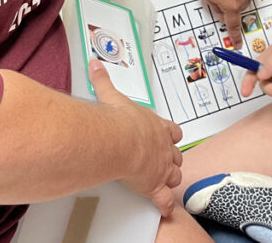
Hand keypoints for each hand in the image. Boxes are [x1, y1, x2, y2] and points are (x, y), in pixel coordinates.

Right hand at [88, 59, 182, 215]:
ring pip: (174, 175)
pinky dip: (165, 203)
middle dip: (172, 158)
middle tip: (166, 162)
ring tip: (166, 183)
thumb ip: (103, 80)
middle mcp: (162, 147)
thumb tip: (95, 65)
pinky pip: (164, 198)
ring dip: (171, 178)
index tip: (170, 136)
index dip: (171, 135)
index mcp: (156, 126)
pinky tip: (164, 207)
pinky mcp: (154, 185)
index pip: (172, 131)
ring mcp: (161, 167)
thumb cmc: (118, 122)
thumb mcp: (111, 95)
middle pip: (175, 154)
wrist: (118, 141)